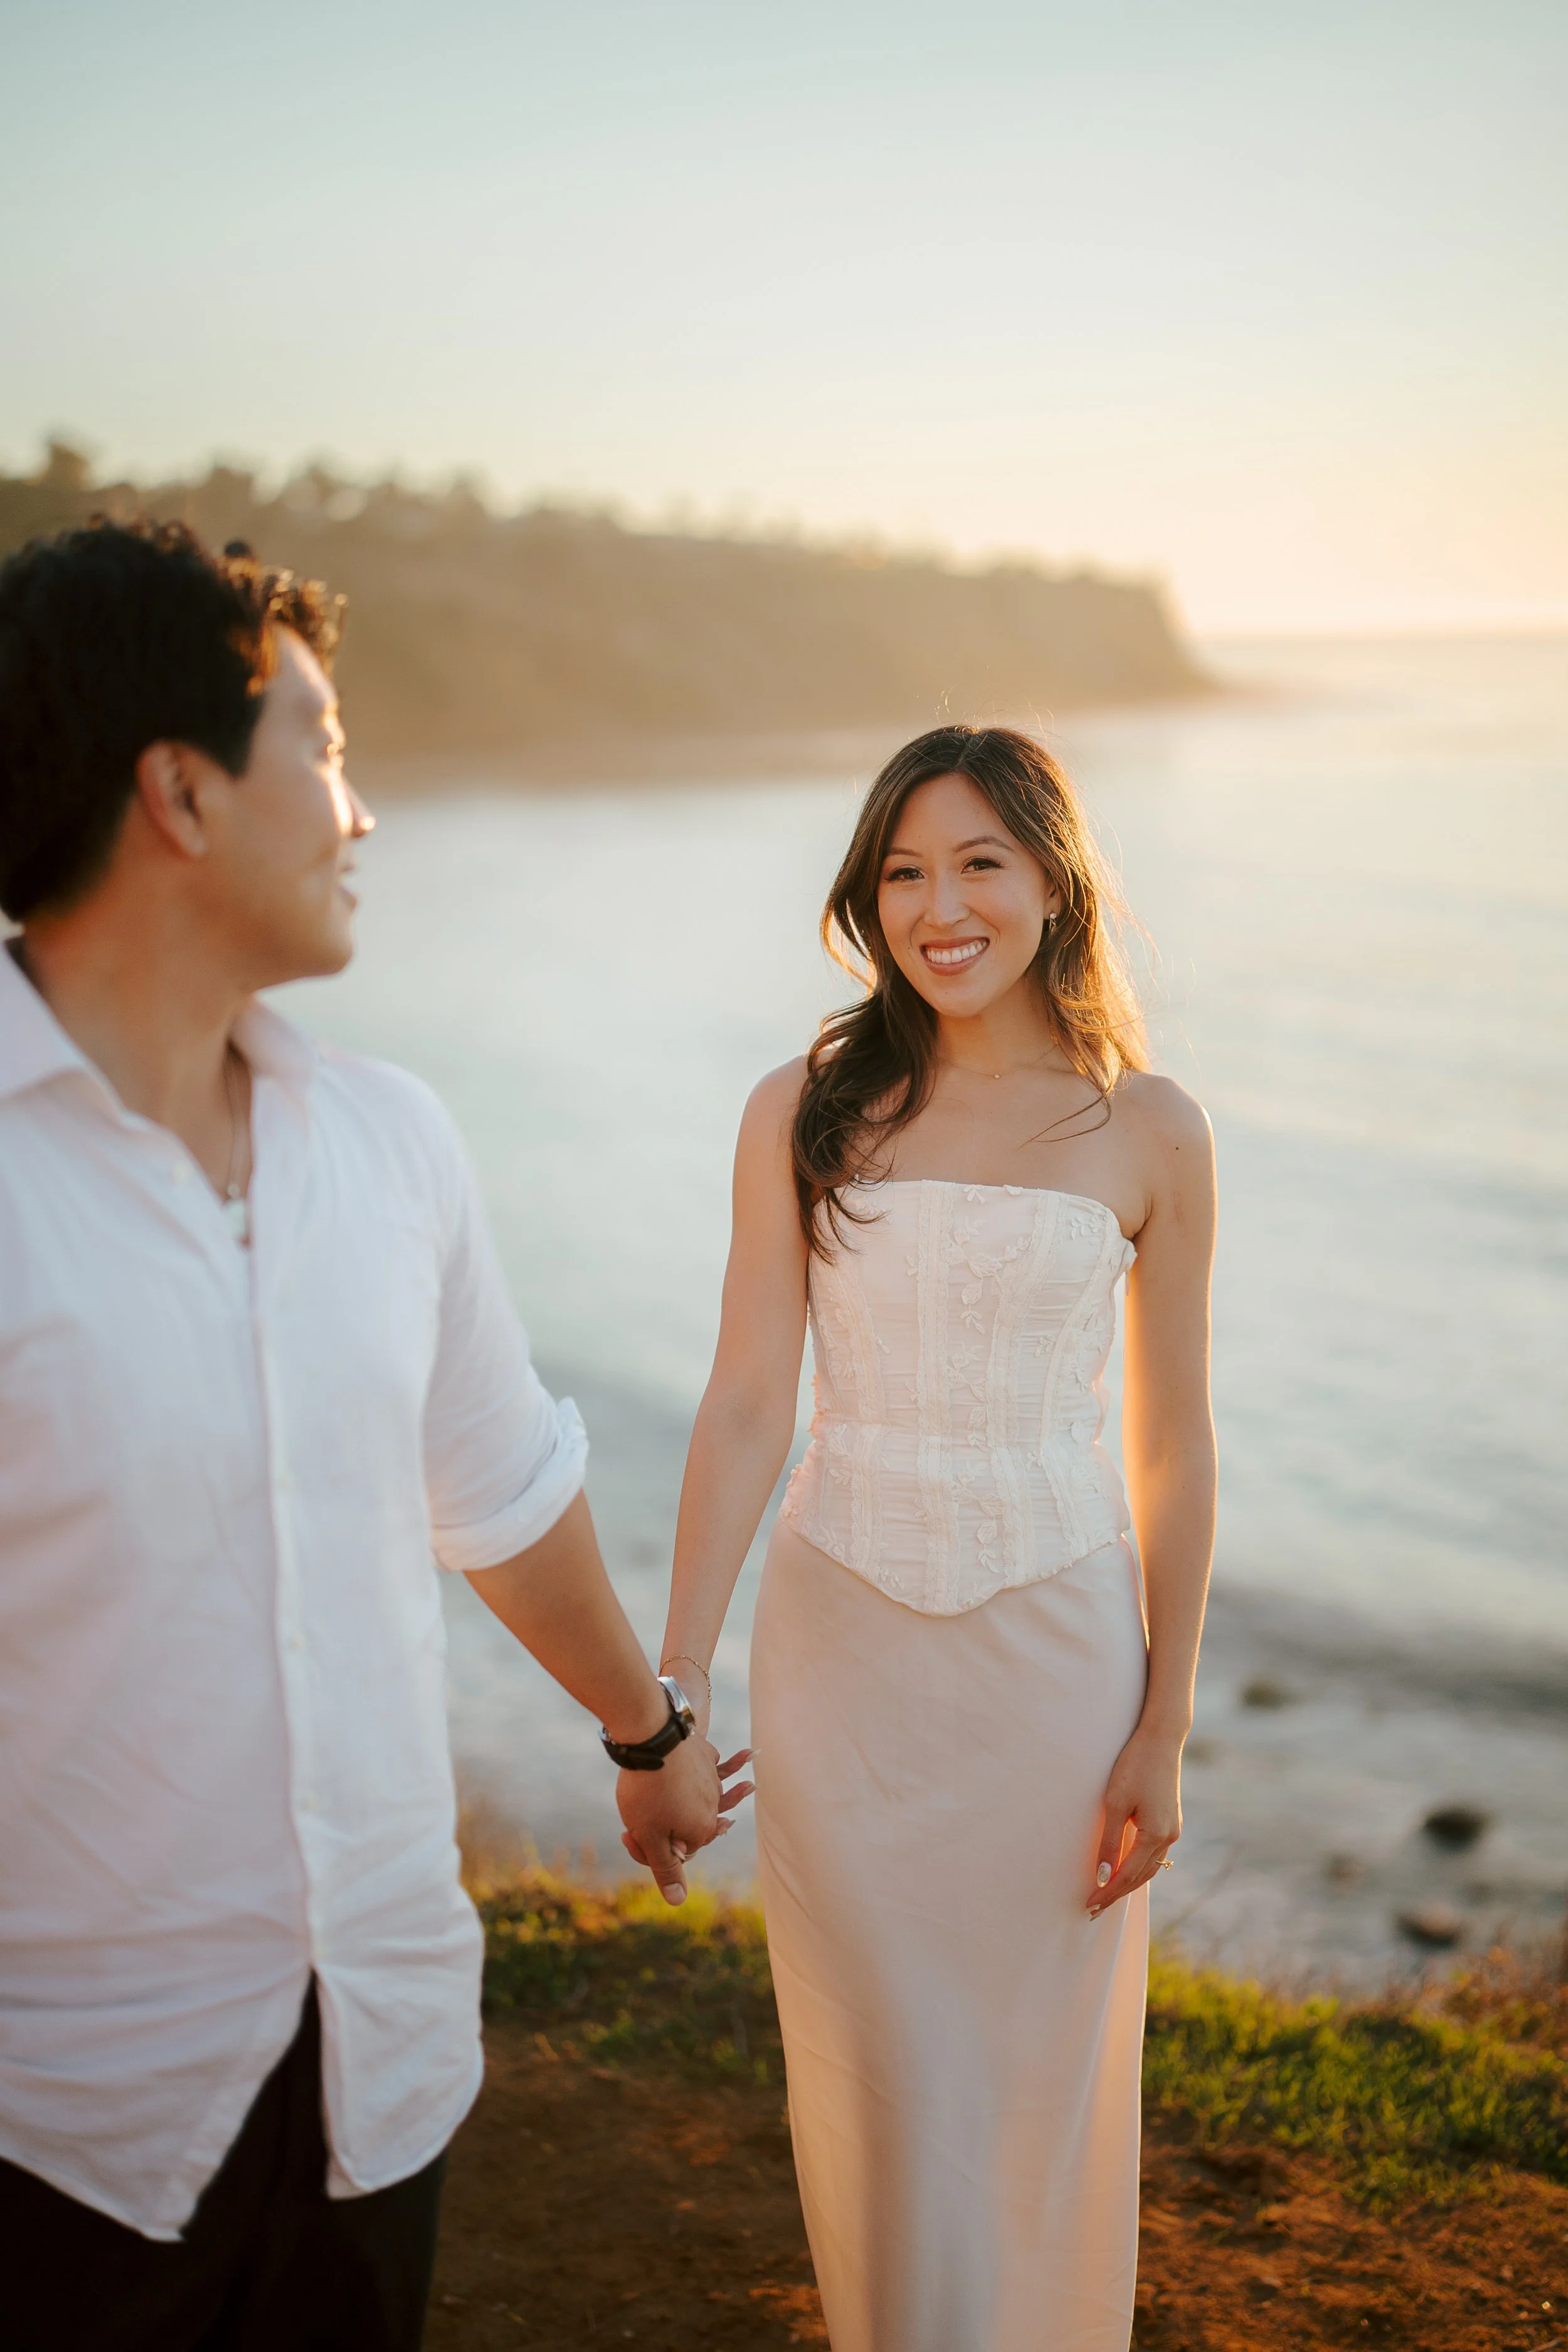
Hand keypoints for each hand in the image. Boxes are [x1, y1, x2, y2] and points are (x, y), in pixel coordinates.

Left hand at [617, 1740, 754, 1905]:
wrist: (651, 1737)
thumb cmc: (647, 1791)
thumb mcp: (649, 1835)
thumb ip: (665, 1868)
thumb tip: (678, 1901)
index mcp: (700, 1830)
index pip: (677, 1852)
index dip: (649, 1849)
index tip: (625, 1834)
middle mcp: (712, 1805)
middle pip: (690, 1823)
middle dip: (671, 1824)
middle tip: (671, 1821)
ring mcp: (710, 1777)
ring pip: (707, 1793)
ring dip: (724, 1794)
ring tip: (751, 1785)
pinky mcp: (704, 1754)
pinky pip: (711, 1766)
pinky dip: (721, 1764)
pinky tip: (738, 1755)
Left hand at [1088, 1726, 1182, 1917]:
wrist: (1161, 1738)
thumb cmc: (1134, 1766)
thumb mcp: (1115, 1803)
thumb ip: (1109, 1841)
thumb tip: (1103, 1875)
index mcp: (1156, 1835)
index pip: (1127, 1875)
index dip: (1107, 1892)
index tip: (1089, 1904)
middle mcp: (1169, 1836)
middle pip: (1141, 1876)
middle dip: (1117, 1893)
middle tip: (1093, 1907)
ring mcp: (1172, 1829)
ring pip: (1149, 1867)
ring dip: (1128, 1881)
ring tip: (1106, 1894)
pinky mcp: (1170, 1820)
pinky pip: (1153, 1853)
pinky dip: (1137, 1865)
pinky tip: (1124, 1869)